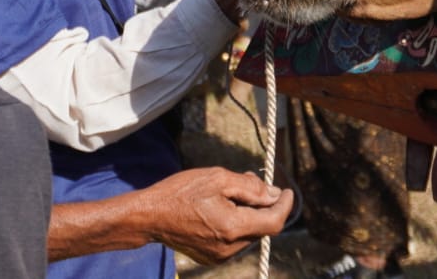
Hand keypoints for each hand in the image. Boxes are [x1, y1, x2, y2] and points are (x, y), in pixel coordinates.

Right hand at [142, 167, 293, 264]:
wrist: (149, 216)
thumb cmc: (180, 192)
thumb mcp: (217, 179)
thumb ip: (250, 188)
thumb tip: (274, 194)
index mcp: (233, 227)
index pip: (274, 222)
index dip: (284, 205)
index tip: (287, 191)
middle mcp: (229, 247)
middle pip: (260, 226)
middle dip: (263, 204)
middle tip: (250, 180)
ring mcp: (219, 256)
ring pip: (247, 233)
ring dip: (248, 213)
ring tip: (230, 191)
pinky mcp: (211, 257)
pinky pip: (234, 240)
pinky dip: (235, 223)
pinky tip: (221, 207)